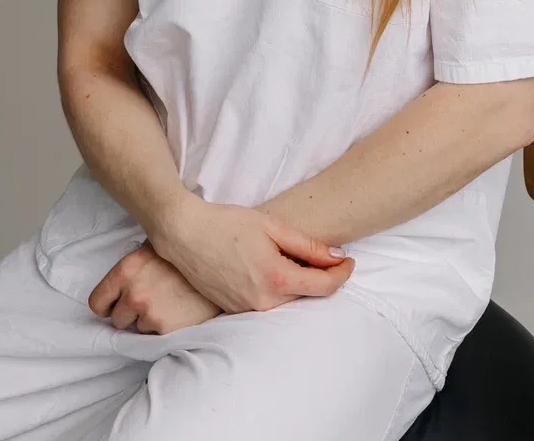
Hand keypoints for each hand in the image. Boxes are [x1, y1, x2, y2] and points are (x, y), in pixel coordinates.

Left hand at [88, 240, 221, 333]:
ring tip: (170, 303)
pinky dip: (164, 327)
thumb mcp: (157, 248)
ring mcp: (150, 311)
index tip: (114, 306)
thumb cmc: (187, 254)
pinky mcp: (165, 328)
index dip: (107, 305)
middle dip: (130, 313)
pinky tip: (178, 311)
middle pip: (117, 319)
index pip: (97, 302)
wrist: (220, 267)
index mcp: (128, 268)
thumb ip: (135, 264)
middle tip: (151, 300)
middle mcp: (135, 291)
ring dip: (149, 320)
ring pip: (137, 328)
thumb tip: (119, 279)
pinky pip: (155, 336)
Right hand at [149, 194, 354, 313]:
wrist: (184, 234)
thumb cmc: (227, 224)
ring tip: (301, 259)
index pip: (324, 287)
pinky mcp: (235, 309)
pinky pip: (268, 304)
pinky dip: (279, 289)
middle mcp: (263, 302)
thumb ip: (307, 245)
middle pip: (308, 297)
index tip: (349, 260)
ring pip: (288, 302)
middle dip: (323, 279)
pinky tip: (275, 268)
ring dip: (301, 284)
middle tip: (329, 256)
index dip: (342, 274)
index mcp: (276, 279)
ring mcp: (247, 309)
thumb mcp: (272, 227)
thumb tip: (336, 256)